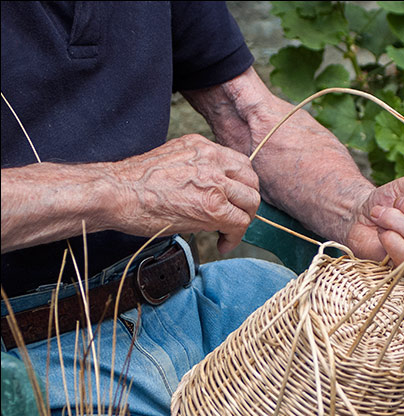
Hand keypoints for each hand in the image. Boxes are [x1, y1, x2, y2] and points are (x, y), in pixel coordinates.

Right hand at [111, 134, 259, 253]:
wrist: (115, 193)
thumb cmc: (133, 185)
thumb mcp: (171, 164)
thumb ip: (195, 171)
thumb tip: (207, 193)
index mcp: (202, 147)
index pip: (238, 164)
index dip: (240, 186)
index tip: (232, 202)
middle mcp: (212, 159)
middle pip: (251, 181)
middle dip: (246, 203)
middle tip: (235, 219)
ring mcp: (215, 181)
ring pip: (251, 202)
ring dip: (244, 220)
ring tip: (228, 232)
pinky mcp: (213, 206)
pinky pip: (240, 223)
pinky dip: (235, 238)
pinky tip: (221, 244)